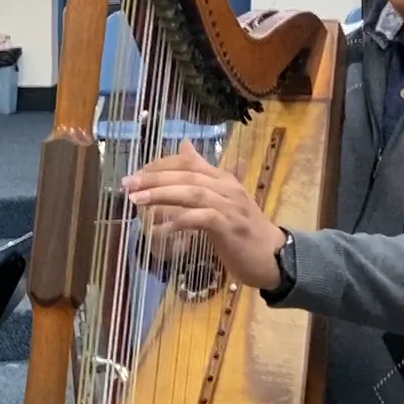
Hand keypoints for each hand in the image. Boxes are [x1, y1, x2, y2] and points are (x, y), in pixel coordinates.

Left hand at [120, 140, 285, 289]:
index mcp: (224, 179)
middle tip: (128, 185)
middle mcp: (227, 188)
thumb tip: (185, 147)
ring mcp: (230, 207)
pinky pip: (201, 219)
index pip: (189, 163)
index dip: (160, 166)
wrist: (275, 256)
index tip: (136, 174)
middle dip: (154, 178)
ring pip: (192, 193)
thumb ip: (204, 176)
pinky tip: (161, 228)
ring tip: (137, 200)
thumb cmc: (244, 230)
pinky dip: (179, 221)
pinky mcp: (230, 228)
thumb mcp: (223, 198)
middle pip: (187, 176)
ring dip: (162, 195)